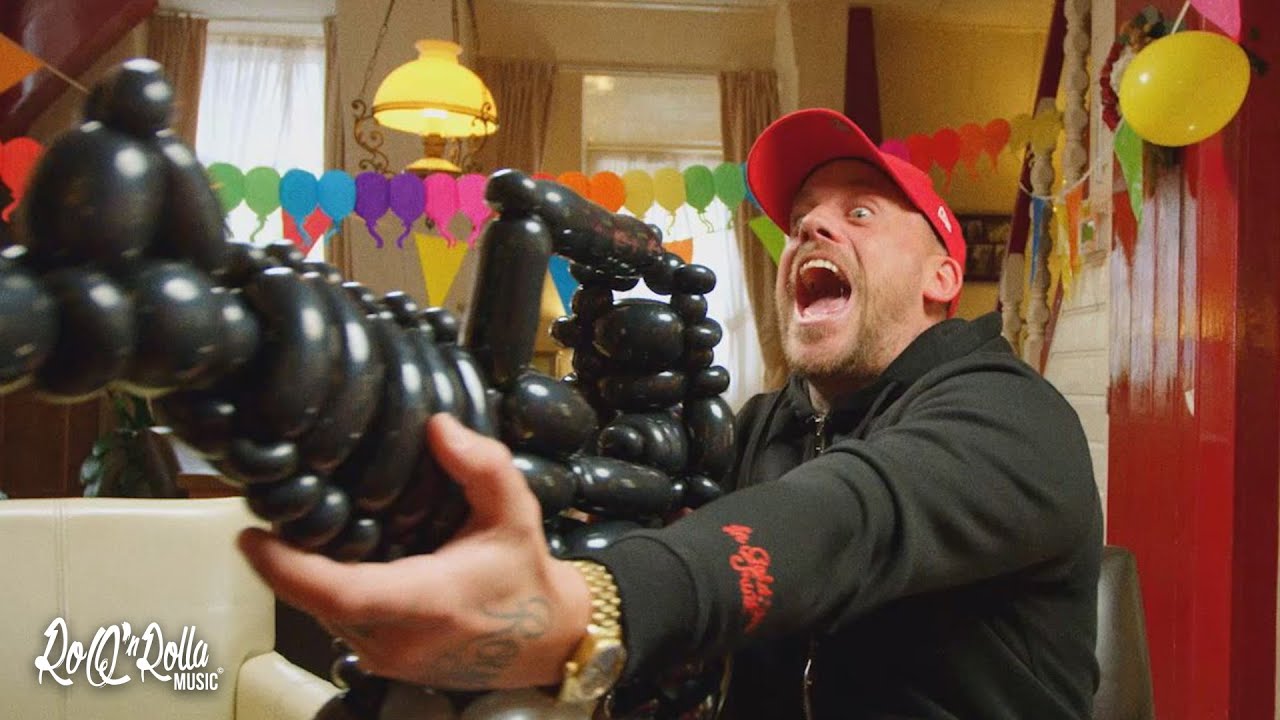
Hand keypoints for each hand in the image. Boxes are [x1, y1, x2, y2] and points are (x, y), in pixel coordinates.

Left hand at [238, 413, 591, 689]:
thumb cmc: (525, 574)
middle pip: (318, 600)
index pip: (342, 593)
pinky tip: (327, 553)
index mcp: (430, 601)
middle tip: (267, 506)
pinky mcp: (383, 661)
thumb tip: (437, 426)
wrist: (545, 639)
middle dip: (285, 558)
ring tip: (291, 523)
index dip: (287, 568)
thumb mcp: (516, 511)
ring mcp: (388, 656)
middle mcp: (400, 638)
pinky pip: (337, 621)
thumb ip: (483, 465)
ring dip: (303, 573)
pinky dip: (324, 588)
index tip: (250, 536)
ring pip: (322, 613)